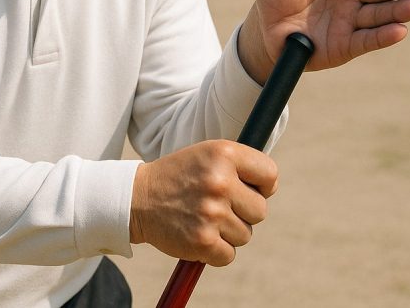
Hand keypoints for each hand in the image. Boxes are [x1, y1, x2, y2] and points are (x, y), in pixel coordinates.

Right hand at [129, 140, 277, 265]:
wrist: (138, 198)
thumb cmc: (180, 175)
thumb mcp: (208, 154)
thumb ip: (241, 165)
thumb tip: (271, 187)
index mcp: (225, 154)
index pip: (270, 175)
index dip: (263, 186)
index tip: (249, 189)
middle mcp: (220, 181)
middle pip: (260, 210)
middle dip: (243, 212)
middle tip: (218, 205)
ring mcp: (211, 212)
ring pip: (245, 234)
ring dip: (228, 232)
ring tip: (203, 217)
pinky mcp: (202, 241)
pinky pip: (229, 255)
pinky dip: (216, 251)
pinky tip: (198, 233)